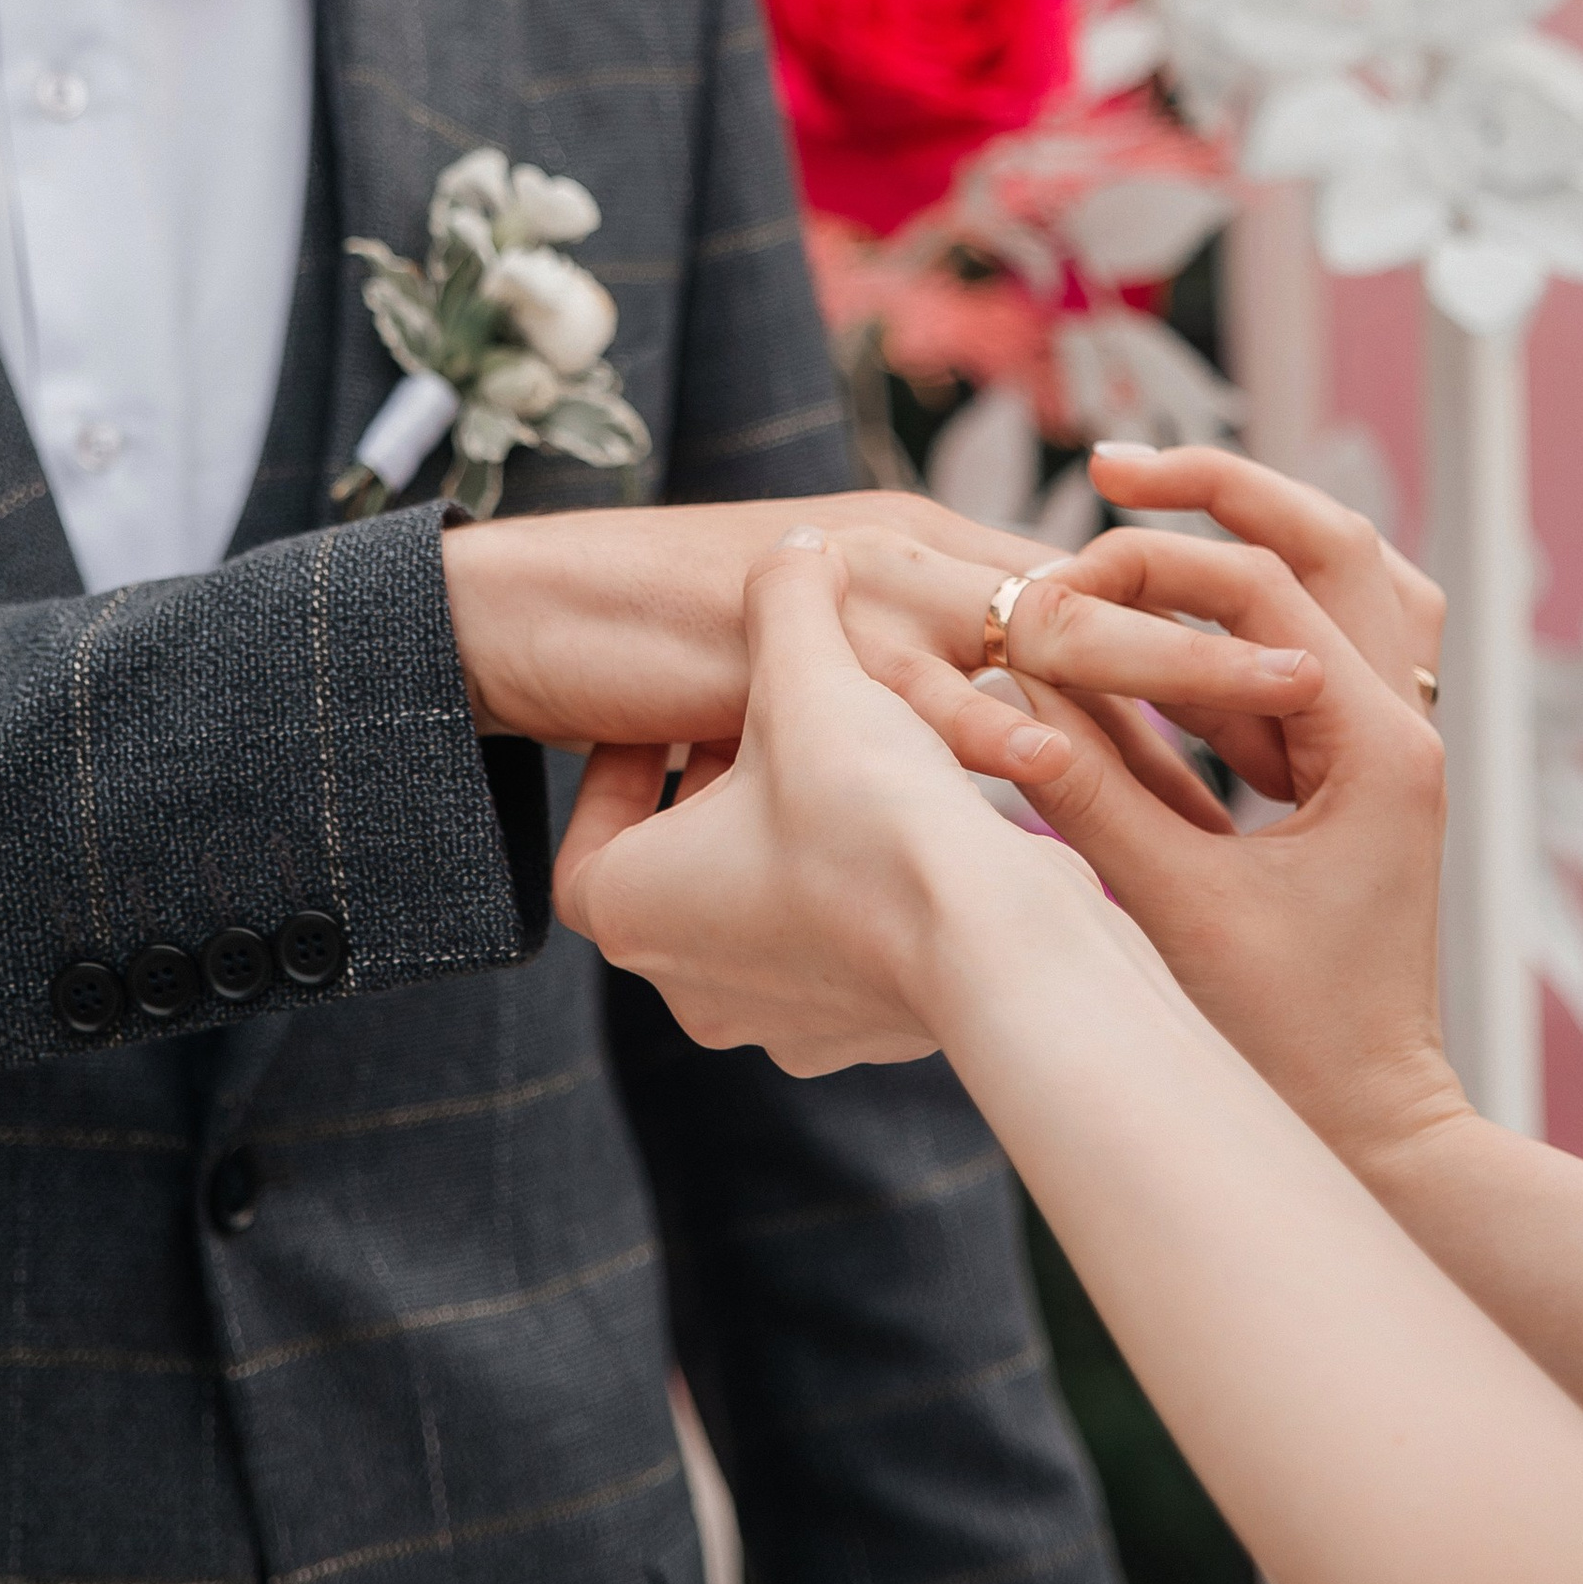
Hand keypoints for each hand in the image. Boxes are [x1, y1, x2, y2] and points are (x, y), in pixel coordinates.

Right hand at [442, 484, 1318, 799]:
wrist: (532, 615)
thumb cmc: (664, 649)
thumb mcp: (811, 666)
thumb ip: (899, 673)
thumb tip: (988, 726)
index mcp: (930, 558)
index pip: (1094, 601)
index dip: (1195, 656)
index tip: (1298, 716)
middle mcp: (916, 560)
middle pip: (1101, 605)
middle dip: (1219, 652)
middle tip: (1334, 696)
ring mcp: (863, 591)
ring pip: (1041, 633)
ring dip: (1163, 680)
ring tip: (1267, 726)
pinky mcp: (803, 649)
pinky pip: (916, 692)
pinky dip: (995, 734)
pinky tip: (1061, 780)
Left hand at [554, 532, 1099, 1070]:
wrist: (993, 944)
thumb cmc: (866, 812)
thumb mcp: (808, 675)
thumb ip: (786, 599)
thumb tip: (796, 547)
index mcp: (635, 912)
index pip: (590, 843)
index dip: (629, 770)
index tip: (677, 722)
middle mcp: (693, 988)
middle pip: (685, 875)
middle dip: (723, 799)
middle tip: (769, 732)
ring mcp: (780, 1026)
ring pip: (766, 915)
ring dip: (793, 844)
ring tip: (850, 771)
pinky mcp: (864, 1036)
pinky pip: (843, 954)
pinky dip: (862, 891)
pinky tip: (913, 828)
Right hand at [987, 449, 1464, 1173]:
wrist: (1371, 1129)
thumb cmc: (1283, 1046)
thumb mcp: (1169, 908)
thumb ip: (1091, 786)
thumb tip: (1011, 683)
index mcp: (1377, 749)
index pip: (1260, 591)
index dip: (1145, 570)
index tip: (1048, 589)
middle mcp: (1407, 727)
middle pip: (1332, 542)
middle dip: (1222, 492)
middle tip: (1114, 466)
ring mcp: (1396, 746)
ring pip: (1350, 580)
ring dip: (1254, 537)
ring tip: (1151, 507)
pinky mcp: (1362, 773)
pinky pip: (1325, 646)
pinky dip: (1255, 614)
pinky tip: (1173, 621)